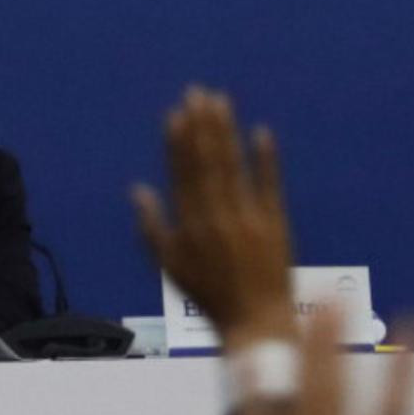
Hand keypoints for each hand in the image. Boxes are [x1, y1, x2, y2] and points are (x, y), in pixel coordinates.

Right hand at [133, 88, 295, 346]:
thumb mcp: (170, 267)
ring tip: (220, 102)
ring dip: (225, 132)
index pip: (182, 175)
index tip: (175, 113)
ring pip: (232, 167)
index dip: (178, 143)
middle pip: (207, 163)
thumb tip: (138, 189)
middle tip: (198, 93)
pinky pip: (268, 186)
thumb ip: (152, 227)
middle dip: (201, 126)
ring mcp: (248, 219)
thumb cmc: (209, 297)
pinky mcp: (275, 224)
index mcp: (189, 227)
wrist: (255, 322)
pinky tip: (261, 132)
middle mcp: (217, 218)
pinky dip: (265, 159)